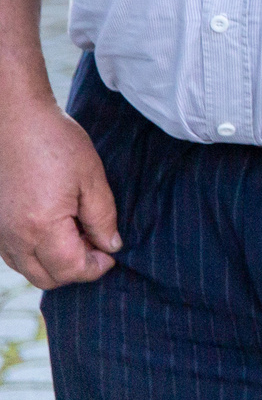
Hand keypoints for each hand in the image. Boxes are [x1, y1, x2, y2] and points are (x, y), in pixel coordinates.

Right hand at [0, 101, 119, 287]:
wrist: (14, 121)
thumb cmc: (56, 143)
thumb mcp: (92, 178)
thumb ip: (103, 218)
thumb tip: (110, 246)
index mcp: (41, 227)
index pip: (70, 269)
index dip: (96, 267)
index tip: (112, 254)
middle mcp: (14, 237)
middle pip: (48, 278)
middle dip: (77, 269)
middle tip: (97, 243)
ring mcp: (0, 233)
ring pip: (29, 269)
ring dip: (56, 263)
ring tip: (78, 233)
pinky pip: (15, 255)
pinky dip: (37, 253)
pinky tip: (56, 228)